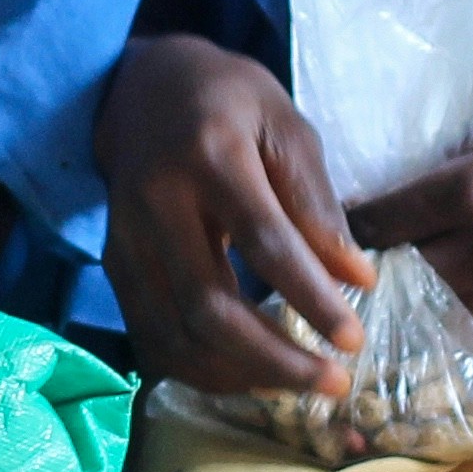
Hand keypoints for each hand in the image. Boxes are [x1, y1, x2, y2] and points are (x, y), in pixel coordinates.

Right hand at [97, 33, 373, 395]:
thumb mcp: (286, 126)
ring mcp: (127, 238)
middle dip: (276, 358)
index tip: (353, 340)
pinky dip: (200, 369)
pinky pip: (151, 335)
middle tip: (332, 382)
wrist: (140, 86)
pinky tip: (247, 375)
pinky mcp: (114, 264)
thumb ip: (316, 202)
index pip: (264, 241)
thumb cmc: (228, 101)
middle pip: (210, 306)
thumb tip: (357, 279)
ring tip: (297, 385)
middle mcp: (157, 202)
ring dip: (240, 374)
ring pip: (175, 333)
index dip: (311, 298)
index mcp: (210, 155)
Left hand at [350, 53, 472, 390]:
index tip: (316, 244)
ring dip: (400, 355)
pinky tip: (436, 410)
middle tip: (327, 308)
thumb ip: (449, 155)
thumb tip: (395, 179)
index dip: (338, 235)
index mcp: (471, 190)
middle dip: (360, 297)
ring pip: (438, 344)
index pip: (374, 223)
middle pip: (397, 287)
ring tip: (363, 363)